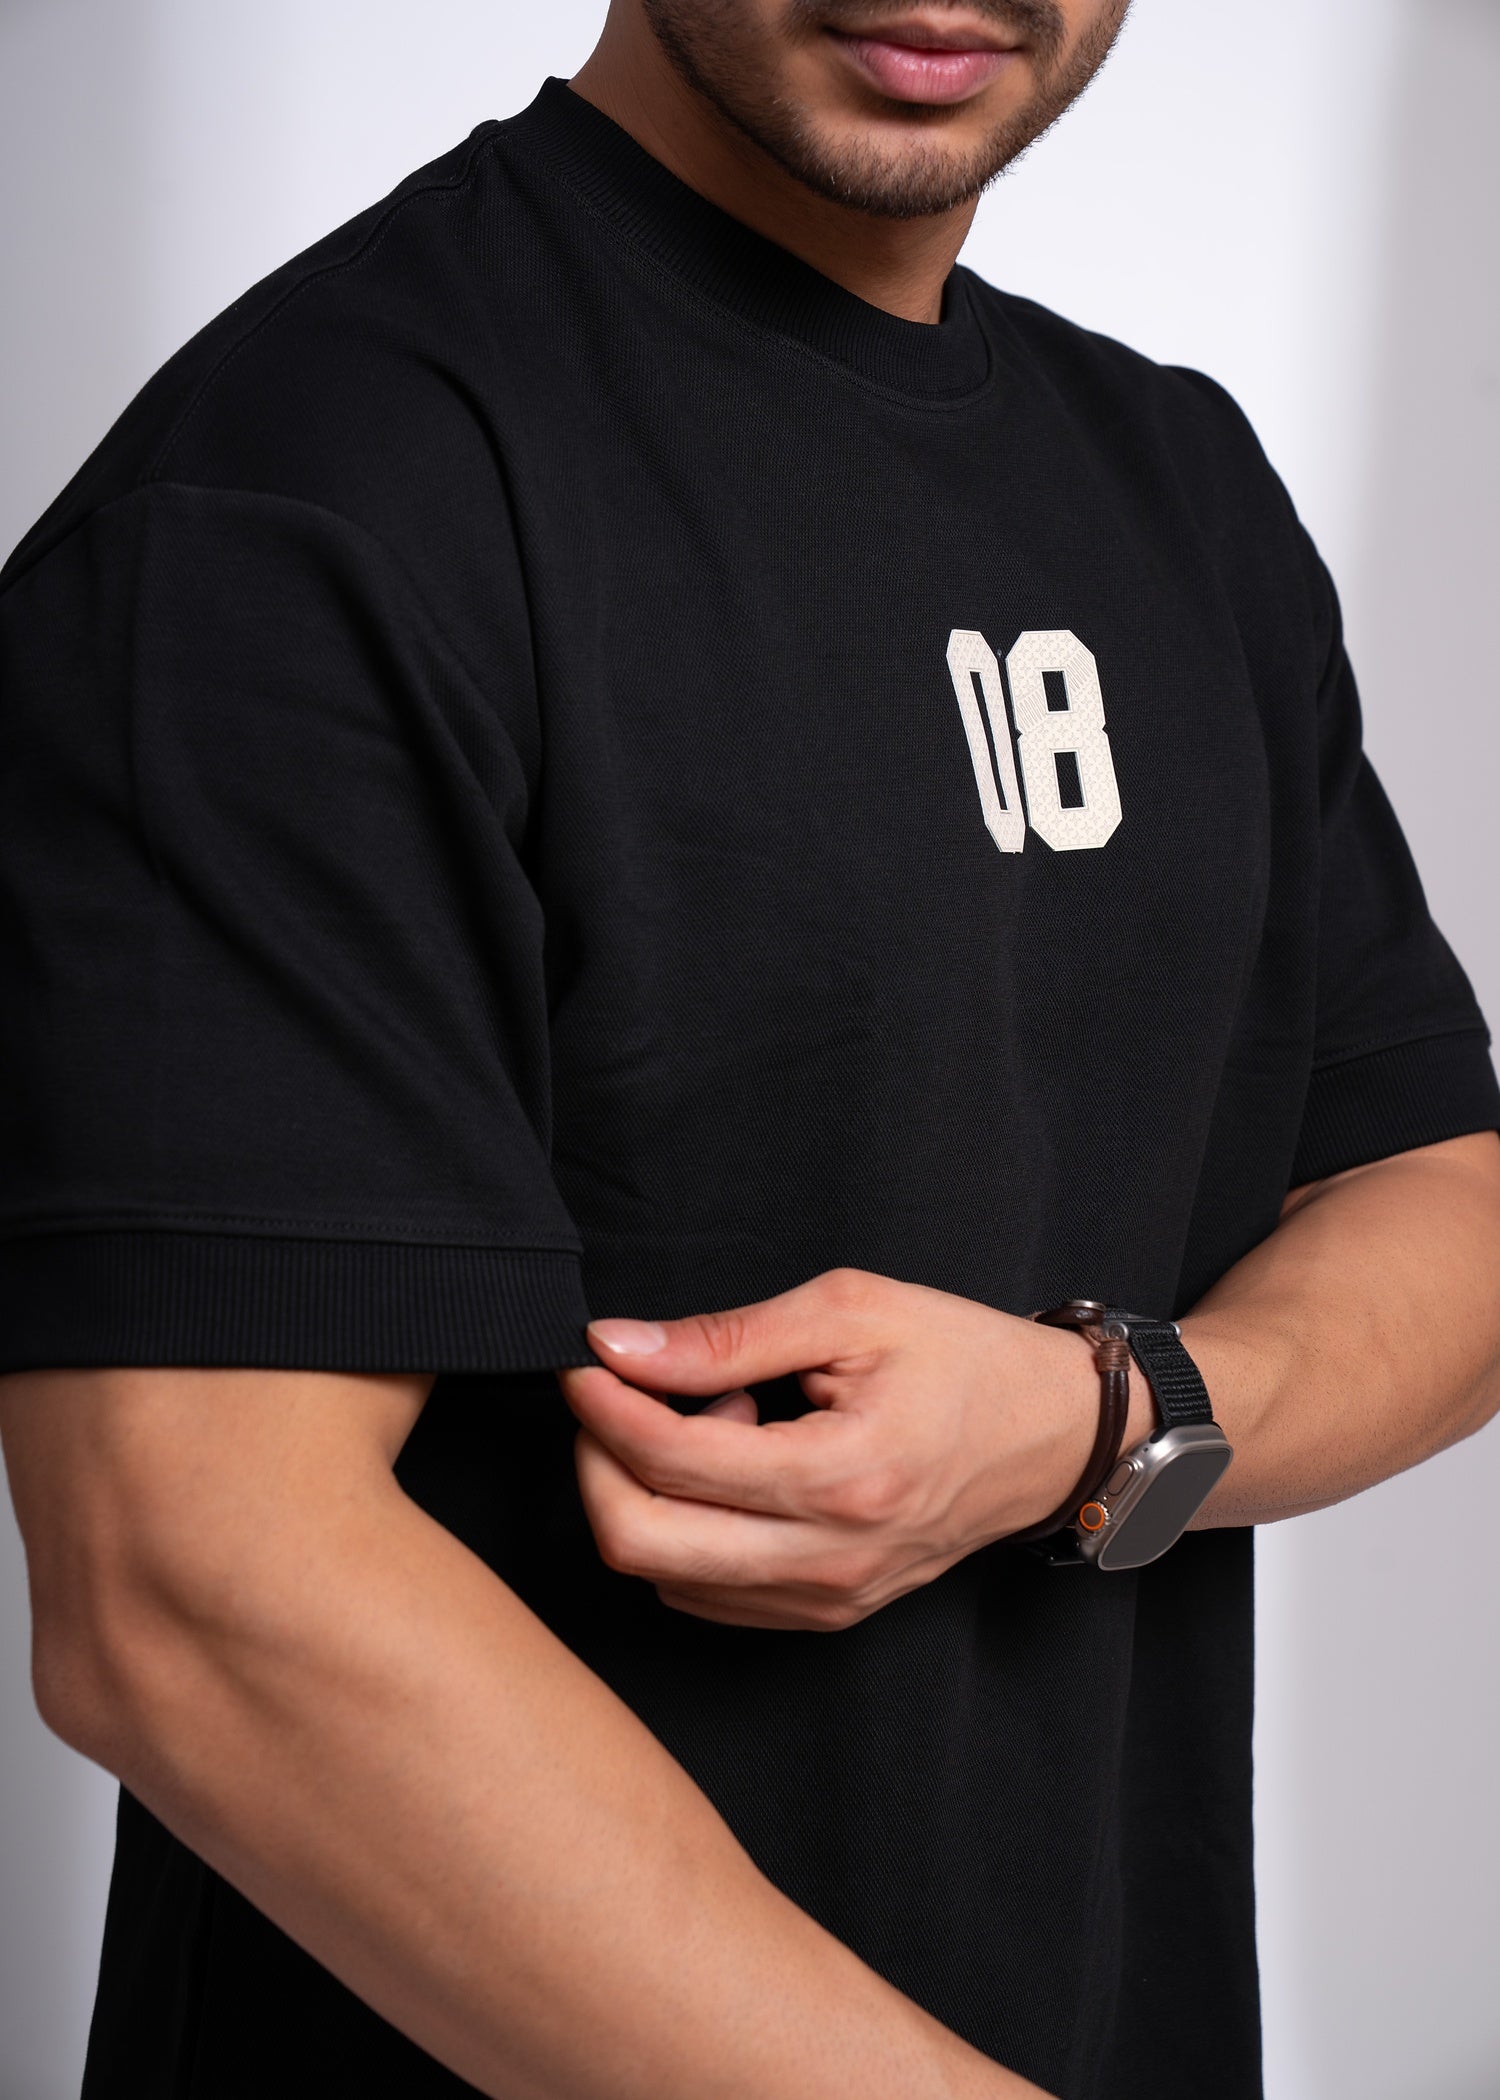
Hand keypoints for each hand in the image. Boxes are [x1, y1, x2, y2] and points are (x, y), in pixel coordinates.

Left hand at [557, 1270, 1152, 1629]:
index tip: (586, 1360)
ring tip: (713, 1419)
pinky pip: (706, 1593)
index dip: (604, 1406)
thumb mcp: (850, 1310)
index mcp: (841, 1475)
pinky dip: (687, 1529)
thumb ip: (727, 1336)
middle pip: (640, 1544)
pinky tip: (736, 1467)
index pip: (671, 1460)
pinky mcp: (825, 1615)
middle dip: (597, 1463)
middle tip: (617, 1398)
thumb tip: (619, 1346)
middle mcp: (829, 1558)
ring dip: (650, 1494)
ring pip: (664, 1574)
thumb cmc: (963, 1359)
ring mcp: (827, 1600)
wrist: (1054, 1436)